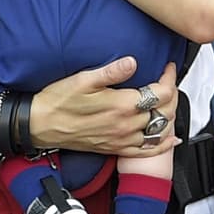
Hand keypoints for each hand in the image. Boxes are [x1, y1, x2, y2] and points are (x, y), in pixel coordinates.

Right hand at [29, 58, 177, 157]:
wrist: (40, 125)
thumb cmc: (57, 101)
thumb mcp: (82, 79)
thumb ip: (111, 71)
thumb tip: (133, 62)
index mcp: (121, 105)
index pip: (161, 92)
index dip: (169, 77)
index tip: (167, 68)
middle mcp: (125, 125)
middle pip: (165, 111)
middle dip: (173, 94)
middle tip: (168, 81)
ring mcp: (121, 139)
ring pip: (160, 130)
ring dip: (170, 115)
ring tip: (168, 102)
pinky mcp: (114, 148)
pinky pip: (146, 151)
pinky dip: (162, 145)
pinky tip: (170, 138)